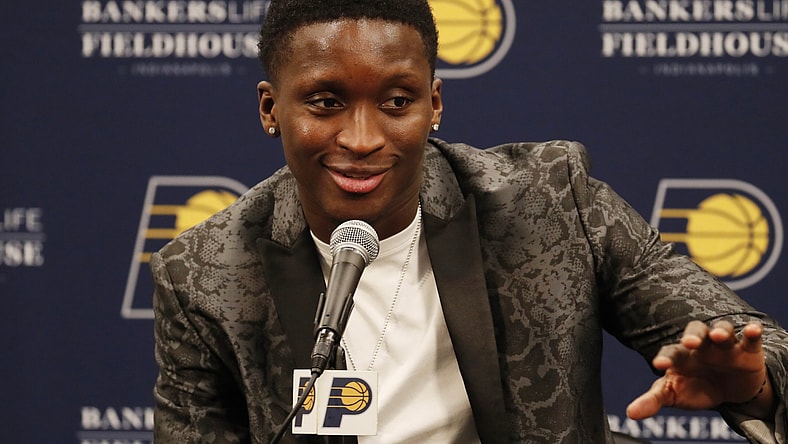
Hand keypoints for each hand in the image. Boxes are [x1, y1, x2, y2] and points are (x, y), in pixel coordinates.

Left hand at [626, 320, 773, 419]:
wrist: (728, 391)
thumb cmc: (694, 388)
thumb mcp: (674, 395)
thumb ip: (652, 401)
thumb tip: (631, 413)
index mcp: (680, 356)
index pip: (670, 352)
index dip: (664, 358)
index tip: (659, 366)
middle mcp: (701, 346)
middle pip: (695, 331)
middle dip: (692, 335)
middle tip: (689, 343)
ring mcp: (724, 346)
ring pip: (722, 330)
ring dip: (720, 331)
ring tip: (718, 336)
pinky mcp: (747, 351)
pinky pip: (750, 339)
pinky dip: (752, 333)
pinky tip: (753, 330)